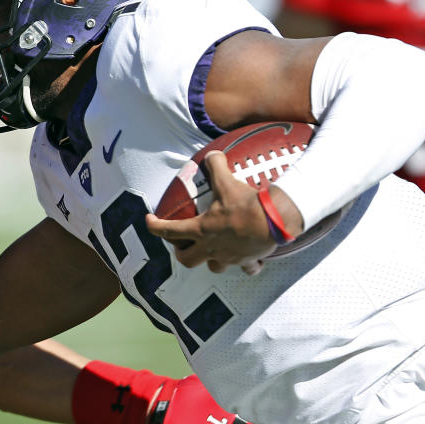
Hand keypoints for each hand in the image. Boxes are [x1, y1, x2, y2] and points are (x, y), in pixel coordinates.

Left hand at [146, 151, 285, 274]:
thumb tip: (212, 155)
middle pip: (187, 260)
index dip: (154, 226)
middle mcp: (211, 247)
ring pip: (214, 267)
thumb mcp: (227, 182)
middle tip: (182, 246)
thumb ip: (216, 166)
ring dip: (211, 261)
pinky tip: (248, 258)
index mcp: (201, 229)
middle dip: (182, 253)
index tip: (149, 220)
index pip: (169, 230)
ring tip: (214, 251)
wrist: (274, 221)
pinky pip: (246, 268)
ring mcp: (229, 257)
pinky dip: (246, 265)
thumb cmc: (246, 204)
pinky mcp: (248, 261)